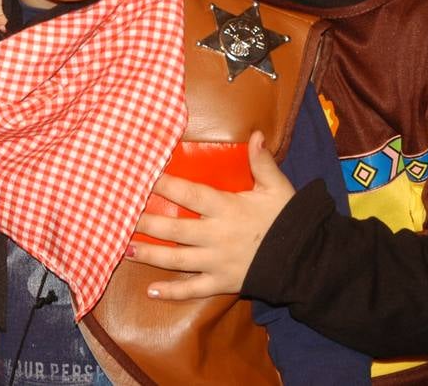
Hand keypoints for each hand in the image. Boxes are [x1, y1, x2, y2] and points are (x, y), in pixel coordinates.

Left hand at [128, 132, 294, 299]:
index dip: (165, 185)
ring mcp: (216, 263)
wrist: (307, 259)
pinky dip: (172, 292)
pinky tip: (152, 290)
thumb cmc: (289, 219)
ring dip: (149, 256)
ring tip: (124, 248)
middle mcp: (216, 236)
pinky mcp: (222, 284)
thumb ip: (262, 162)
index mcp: (227, 208)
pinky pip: (193, 290)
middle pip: (174, 229)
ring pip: (176, 260)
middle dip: (146, 223)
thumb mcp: (277, 187)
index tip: (143, 177)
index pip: (190, 194)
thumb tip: (254, 135)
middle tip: (120, 216)